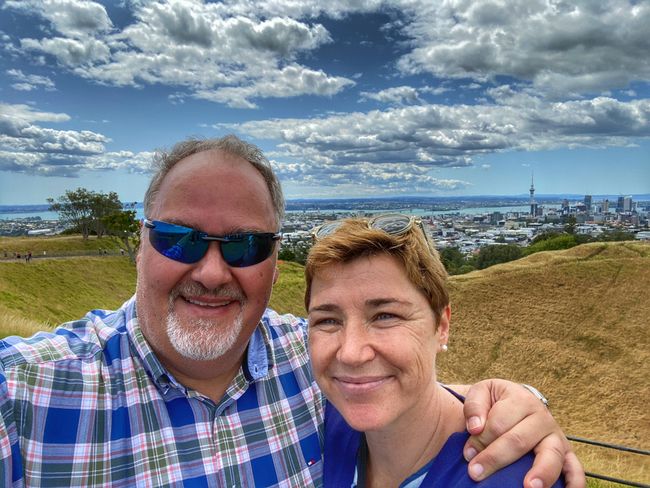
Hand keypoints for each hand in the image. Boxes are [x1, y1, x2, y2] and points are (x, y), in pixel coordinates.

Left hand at [462, 379, 584, 487]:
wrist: (514, 403)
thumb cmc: (495, 402)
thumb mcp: (482, 393)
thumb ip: (474, 406)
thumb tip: (475, 427)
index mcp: (521, 400)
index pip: (499, 423)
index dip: (480, 440)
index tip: (466, 454)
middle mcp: (543, 418)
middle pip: (519, 440)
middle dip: (495, 458)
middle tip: (475, 473)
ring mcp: (557, 437)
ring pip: (551, 455)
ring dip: (541, 473)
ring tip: (528, 487)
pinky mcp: (567, 454)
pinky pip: (576, 470)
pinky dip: (574, 483)